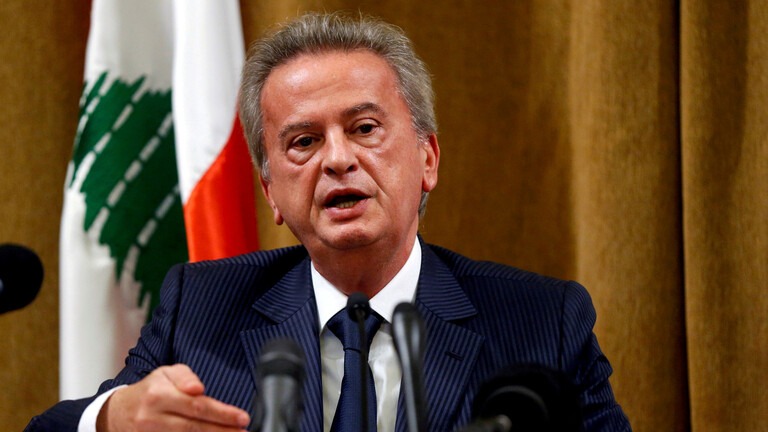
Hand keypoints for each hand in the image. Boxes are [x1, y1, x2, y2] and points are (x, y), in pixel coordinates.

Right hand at [96, 364, 250, 431]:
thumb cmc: (150, 390)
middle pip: (193, 427)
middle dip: (222, 430)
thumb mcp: (165, 373)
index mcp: (158, 395)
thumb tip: (198, 388)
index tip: (242, 418)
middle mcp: (153, 418)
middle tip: (243, 431)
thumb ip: (185, 377)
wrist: (119, 412)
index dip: (221, 413)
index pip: (196, 406)